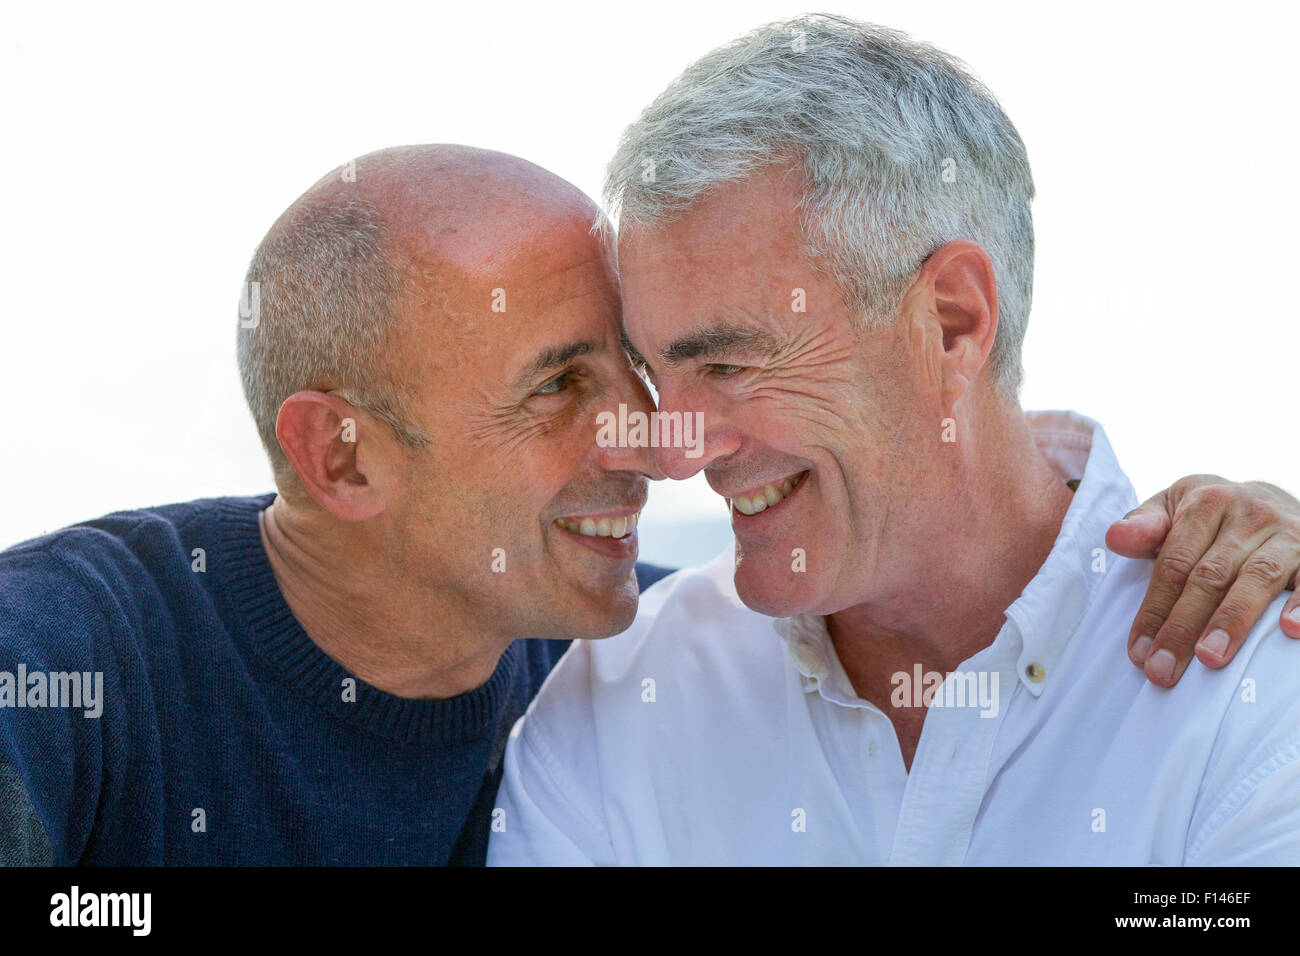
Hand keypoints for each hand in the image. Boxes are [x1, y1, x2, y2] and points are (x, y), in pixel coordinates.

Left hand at [1105, 475, 1299, 686]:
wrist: (1273, 496)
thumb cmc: (1210, 513)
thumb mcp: (1173, 507)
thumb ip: (1144, 526)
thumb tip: (1115, 538)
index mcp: (1206, 503)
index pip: (1174, 563)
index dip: (1154, 608)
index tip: (1138, 651)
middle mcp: (1249, 514)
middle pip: (1210, 576)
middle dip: (1183, 627)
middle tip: (1163, 669)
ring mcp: (1287, 532)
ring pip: (1257, 579)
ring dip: (1233, 621)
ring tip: (1210, 658)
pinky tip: (1290, 631)